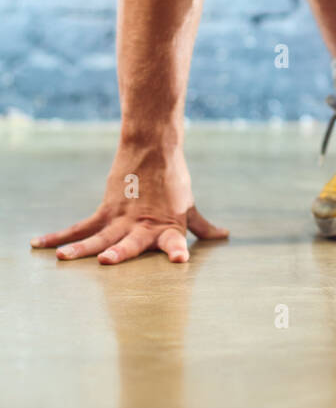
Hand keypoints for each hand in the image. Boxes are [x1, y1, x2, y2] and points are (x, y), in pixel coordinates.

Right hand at [30, 143, 228, 264]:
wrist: (154, 146)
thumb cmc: (173, 181)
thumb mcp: (187, 205)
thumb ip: (202, 226)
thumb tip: (223, 236)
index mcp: (168, 226)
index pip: (174, 242)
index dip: (176, 251)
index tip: (180, 261)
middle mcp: (143, 225)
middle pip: (130, 243)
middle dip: (119, 253)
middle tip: (107, 261)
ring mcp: (122, 217)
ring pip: (98, 236)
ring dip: (81, 248)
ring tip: (63, 259)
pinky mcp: (106, 209)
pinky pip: (80, 226)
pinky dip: (60, 236)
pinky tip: (40, 244)